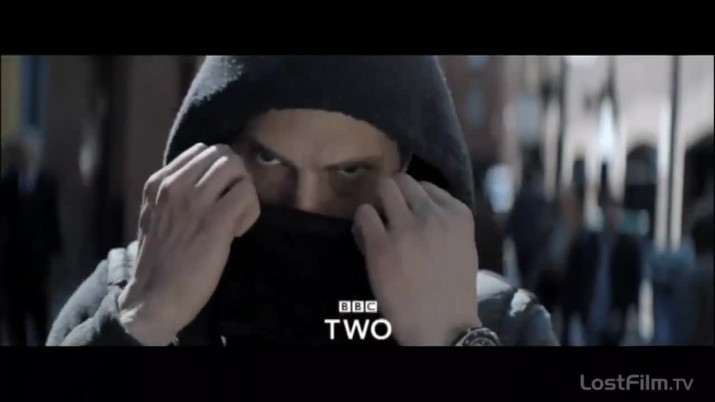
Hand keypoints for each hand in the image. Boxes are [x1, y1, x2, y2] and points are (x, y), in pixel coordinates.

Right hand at [117, 143, 259, 345]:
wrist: (154, 298)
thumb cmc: (161, 261)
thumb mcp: (158, 215)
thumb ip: (177, 193)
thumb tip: (210, 178)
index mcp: (159, 182)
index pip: (202, 149)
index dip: (218, 171)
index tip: (216, 197)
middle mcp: (175, 186)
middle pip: (224, 154)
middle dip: (236, 177)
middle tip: (231, 206)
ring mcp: (194, 202)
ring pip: (237, 168)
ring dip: (244, 192)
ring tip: (234, 218)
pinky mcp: (215, 221)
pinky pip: (247, 193)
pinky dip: (250, 211)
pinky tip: (237, 232)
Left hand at [354, 174, 480, 345]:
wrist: (441, 325)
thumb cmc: (453, 291)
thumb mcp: (463, 247)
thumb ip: (446, 223)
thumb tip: (419, 207)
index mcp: (458, 215)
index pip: (428, 186)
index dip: (415, 199)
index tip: (410, 213)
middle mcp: (432, 215)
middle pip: (403, 181)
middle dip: (394, 194)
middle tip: (389, 212)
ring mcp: (405, 228)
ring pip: (382, 189)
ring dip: (377, 202)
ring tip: (378, 221)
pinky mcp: (380, 244)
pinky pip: (363, 214)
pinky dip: (362, 222)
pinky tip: (367, 236)